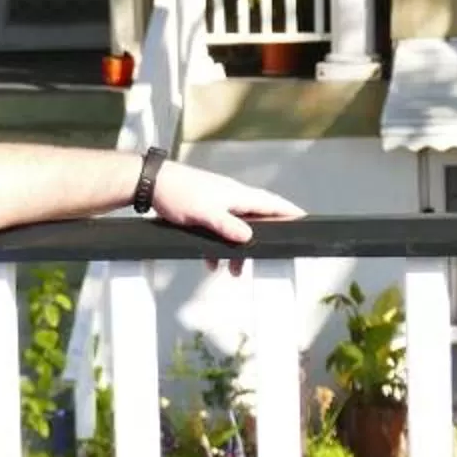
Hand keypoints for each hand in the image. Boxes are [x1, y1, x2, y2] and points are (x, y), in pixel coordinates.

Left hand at [149, 161, 302, 265]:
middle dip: (261, 242)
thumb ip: (227, 226)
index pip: (272, 204)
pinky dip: (217, 247)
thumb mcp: (204, 214)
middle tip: (265, 260)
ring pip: (236, 230)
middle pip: (257, 221)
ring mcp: (219, 203)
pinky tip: (210, 262)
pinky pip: (218, 231)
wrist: (151, 183)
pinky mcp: (204, 209)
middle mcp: (233, 198)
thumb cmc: (179, 195)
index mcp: (239, 196)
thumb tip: (249, 238)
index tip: (305, 222)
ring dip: (235, 251)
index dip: (290, 213)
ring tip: (234, 272)